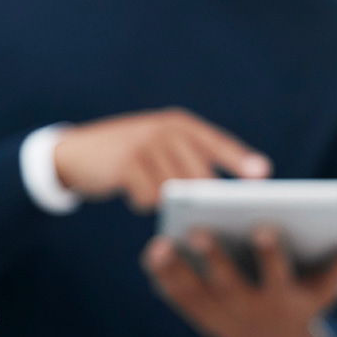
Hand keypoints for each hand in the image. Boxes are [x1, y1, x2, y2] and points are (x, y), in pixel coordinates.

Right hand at [53, 108, 270, 211]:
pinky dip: (144, 203)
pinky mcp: (126, 164)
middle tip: (199, 211)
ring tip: (148, 190)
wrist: (74, 153)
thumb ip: (187, 159)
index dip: (239, 160)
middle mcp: (164, 130)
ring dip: (166, 200)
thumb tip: (219, 192)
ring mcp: (144, 145)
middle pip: (200, 176)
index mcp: (178, 124)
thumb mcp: (157, 146)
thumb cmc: (126, 156)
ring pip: (175, 190)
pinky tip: (132, 191)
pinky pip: (150, 198)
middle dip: (201, 198)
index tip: (262, 176)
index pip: (217, 143)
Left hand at [143, 227, 336, 336]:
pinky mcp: (199, 316)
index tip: (263, 227)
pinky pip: (177, 298)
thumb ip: (335, 271)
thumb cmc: (297, 306)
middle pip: (228, 284)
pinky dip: (163, 279)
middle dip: (214, 259)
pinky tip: (151, 255)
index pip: (277, 274)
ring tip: (160, 243)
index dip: (270, 253)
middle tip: (199, 231)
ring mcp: (220, 315)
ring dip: (176, 269)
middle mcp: (248, 309)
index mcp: (280, 299)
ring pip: (195, 292)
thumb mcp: (321, 294)